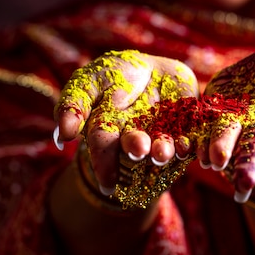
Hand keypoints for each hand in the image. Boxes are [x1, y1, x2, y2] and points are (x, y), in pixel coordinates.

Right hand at [54, 50, 198, 193]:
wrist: (153, 69)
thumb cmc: (114, 76)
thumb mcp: (90, 81)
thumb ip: (74, 104)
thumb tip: (64, 135)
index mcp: (109, 129)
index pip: (103, 148)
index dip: (104, 166)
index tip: (108, 184)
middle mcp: (136, 135)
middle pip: (135, 145)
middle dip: (137, 149)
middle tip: (139, 150)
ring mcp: (163, 131)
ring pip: (163, 144)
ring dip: (164, 150)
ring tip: (164, 152)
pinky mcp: (189, 123)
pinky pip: (191, 134)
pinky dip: (190, 142)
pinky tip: (189, 147)